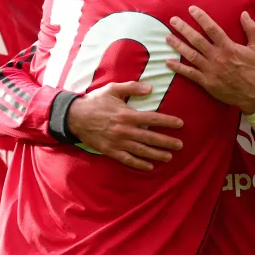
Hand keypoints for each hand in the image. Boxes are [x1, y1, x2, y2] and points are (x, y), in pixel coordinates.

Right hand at [67, 82, 184, 171]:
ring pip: (141, 151)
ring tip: (169, 157)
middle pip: (150, 138)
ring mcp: (118, 142)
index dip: (168, 122)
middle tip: (180, 145)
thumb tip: (150, 88)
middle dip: (167, 142)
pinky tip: (149, 167)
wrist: (74, 117)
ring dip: (157, 155)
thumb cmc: (95, 101)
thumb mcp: (113, 89)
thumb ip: (132, 88)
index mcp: (127, 114)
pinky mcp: (110, 151)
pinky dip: (139, 164)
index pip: (153, 119)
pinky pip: (127, 159)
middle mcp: (125, 130)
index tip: (180, 124)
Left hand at [166, 7, 254, 113]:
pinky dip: (179, 68)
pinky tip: (168, 62)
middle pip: (197, 40)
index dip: (201, 18)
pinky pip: (190, 74)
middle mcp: (217, 57)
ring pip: (191, 55)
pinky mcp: (207, 82)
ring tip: (167, 37)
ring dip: (178, 45)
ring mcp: (210, 70)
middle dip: (184, 29)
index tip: (191, 9)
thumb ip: (252, 29)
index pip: (212, 29)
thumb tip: (244, 13)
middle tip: (173, 20)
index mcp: (229, 47)